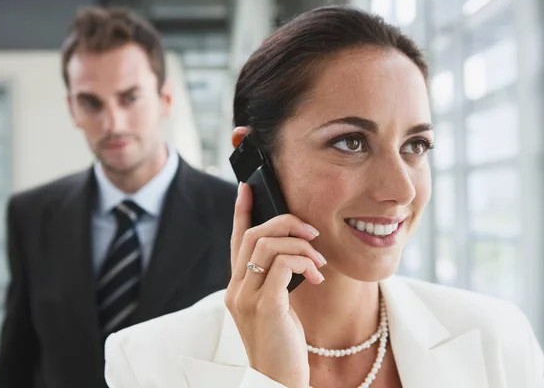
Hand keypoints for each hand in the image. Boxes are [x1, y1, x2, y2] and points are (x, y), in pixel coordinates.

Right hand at [225, 183, 326, 387]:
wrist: (277, 381)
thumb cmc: (281, 344)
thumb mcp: (276, 307)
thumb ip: (276, 280)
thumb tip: (293, 252)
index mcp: (238, 287)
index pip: (236, 240)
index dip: (241, 211)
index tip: (248, 187)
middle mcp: (236, 289)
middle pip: (253, 234)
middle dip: (285, 222)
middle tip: (311, 231)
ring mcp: (247, 297)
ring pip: (267, 244)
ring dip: (301, 245)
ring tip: (319, 261)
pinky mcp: (265, 306)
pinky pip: (283, 265)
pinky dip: (304, 262)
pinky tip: (317, 275)